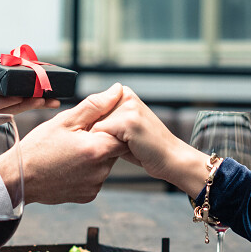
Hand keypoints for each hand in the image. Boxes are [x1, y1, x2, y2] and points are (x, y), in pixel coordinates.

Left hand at [0, 59, 58, 129]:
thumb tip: (0, 62)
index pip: (10, 93)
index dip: (29, 91)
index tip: (48, 89)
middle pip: (12, 103)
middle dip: (34, 101)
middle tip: (55, 98)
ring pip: (2, 109)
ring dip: (23, 103)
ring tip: (41, 98)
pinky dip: (0, 106)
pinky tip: (15, 101)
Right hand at [0, 84, 128, 204]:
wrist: (19, 179)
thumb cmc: (38, 148)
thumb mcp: (64, 121)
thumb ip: (95, 105)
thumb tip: (117, 91)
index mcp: (97, 149)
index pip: (123, 133)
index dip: (111, 126)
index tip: (94, 124)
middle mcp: (100, 170)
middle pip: (115, 149)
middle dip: (101, 140)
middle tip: (79, 136)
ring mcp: (95, 185)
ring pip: (105, 163)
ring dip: (94, 155)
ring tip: (71, 152)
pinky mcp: (88, 195)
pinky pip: (95, 178)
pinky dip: (87, 170)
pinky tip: (70, 165)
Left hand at [90, 87, 208, 196]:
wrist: (170, 158)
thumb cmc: (144, 148)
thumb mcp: (121, 129)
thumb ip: (105, 121)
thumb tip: (80, 125)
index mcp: (123, 93)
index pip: (92, 110)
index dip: (97, 129)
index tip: (115, 136)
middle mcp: (125, 94)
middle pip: (91, 118)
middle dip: (100, 134)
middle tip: (124, 142)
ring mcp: (128, 106)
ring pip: (95, 127)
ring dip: (105, 141)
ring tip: (128, 144)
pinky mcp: (128, 120)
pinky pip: (101, 134)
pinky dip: (110, 146)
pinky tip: (130, 147)